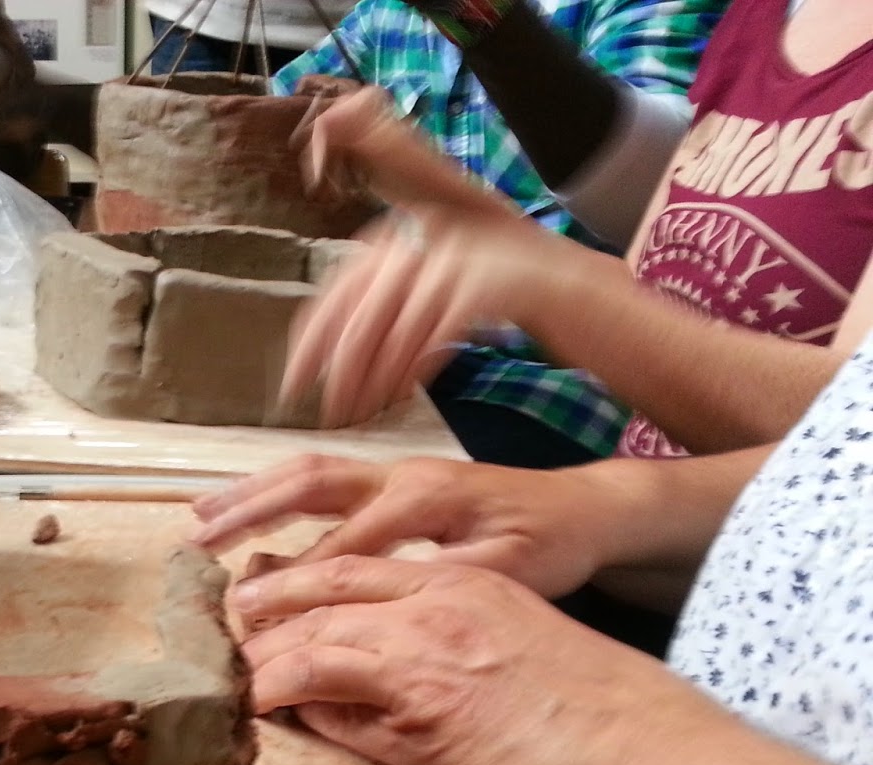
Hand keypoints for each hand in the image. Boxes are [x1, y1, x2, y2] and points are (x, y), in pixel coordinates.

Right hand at [193, 453, 626, 597]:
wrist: (583, 508)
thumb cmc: (547, 545)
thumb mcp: (509, 573)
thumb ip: (446, 582)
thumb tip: (387, 600)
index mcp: (424, 500)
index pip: (343, 542)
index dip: (295, 578)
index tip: (252, 612)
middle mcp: (400, 476)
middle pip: (308, 484)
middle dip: (248, 510)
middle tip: (198, 540)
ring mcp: (394, 471)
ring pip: (308, 472)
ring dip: (251, 493)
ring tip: (199, 516)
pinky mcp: (393, 478)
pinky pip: (323, 477)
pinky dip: (276, 489)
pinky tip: (247, 506)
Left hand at [238, 556, 728, 764]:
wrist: (646, 764)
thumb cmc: (593, 729)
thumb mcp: (513, 663)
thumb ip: (436, 659)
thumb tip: (356, 687)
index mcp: (468, 584)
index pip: (360, 570)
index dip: (301, 582)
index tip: (261, 600)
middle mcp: (440, 598)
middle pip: (325, 583)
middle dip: (264, 601)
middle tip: (219, 624)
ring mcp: (426, 643)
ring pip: (314, 627)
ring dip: (260, 649)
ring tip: (220, 669)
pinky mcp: (417, 695)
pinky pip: (323, 677)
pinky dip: (276, 685)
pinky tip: (248, 701)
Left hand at [285, 88, 596, 426]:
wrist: (589, 295)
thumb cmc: (506, 305)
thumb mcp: (438, 297)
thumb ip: (390, 311)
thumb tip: (338, 355)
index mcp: (406, 235)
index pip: (340, 287)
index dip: (312, 340)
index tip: (293, 384)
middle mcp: (427, 235)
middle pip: (360, 304)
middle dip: (337, 363)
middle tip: (326, 409)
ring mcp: (461, 253)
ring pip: (393, 320)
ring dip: (371, 373)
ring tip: (359, 412)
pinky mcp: (493, 280)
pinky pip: (435, 329)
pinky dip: (411, 367)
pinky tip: (399, 397)